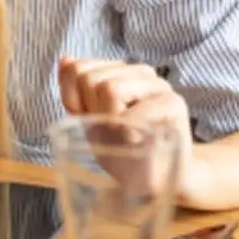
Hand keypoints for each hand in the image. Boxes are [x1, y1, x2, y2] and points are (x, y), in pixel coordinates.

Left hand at [58, 57, 195, 194]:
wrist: (156, 179)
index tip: (90, 120)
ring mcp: (159, 85)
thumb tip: (65, 59)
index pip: (76, 68)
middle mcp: (140, 72)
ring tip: (124, 134)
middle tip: (111, 131)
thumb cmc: (121, 148)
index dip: (73, 99)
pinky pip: (132, 111)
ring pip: (110, 88)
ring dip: (108, 120)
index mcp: (119, 70)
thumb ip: (74, 89)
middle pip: (90, 78)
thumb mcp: (87, 119)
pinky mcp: (174, 104)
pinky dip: (125, 130)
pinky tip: (135, 140)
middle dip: (91, 110)